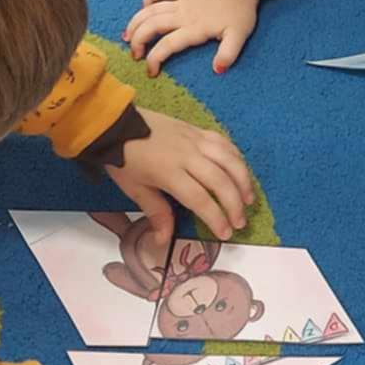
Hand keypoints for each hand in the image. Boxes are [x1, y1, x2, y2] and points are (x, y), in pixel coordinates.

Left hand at [107, 109, 254, 241]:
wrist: (115, 124)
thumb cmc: (123, 159)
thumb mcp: (135, 189)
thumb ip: (156, 213)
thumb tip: (164, 240)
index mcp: (169, 173)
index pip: (200, 199)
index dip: (216, 218)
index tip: (226, 233)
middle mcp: (187, 155)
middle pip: (220, 180)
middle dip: (234, 204)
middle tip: (240, 222)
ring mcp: (194, 140)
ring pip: (228, 159)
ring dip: (243, 180)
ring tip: (249, 199)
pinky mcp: (196, 129)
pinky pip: (224, 142)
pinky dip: (236, 157)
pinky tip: (240, 171)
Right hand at [124, 0, 260, 75]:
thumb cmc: (240, 11)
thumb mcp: (239, 36)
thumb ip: (228, 53)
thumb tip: (218, 69)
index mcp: (194, 28)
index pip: (168, 45)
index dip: (155, 59)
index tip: (151, 71)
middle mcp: (182, 15)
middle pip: (152, 26)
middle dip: (138, 41)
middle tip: (135, 55)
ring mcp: (181, 1)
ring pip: (150, 10)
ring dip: (136, 22)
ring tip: (127, 36)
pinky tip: (143, 7)